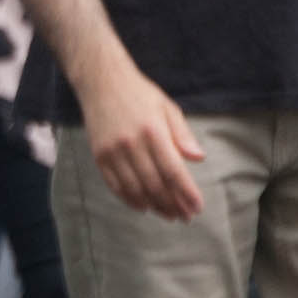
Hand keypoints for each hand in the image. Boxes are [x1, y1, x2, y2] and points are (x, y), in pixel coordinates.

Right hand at [80, 58, 206, 219]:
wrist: (101, 81)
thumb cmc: (139, 94)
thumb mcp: (167, 107)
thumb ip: (182, 134)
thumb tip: (198, 158)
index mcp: (153, 130)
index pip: (173, 170)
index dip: (186, 193)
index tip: (196, 207)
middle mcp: (131, 143)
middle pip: (155, 184)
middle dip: (172, 204)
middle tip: (184, 216)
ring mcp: (113, 151)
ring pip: (135, 189)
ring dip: (153, 206)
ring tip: (168, 215)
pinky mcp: (99, 155)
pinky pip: (115, 185)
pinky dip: (130, 200)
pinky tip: (143, 207)